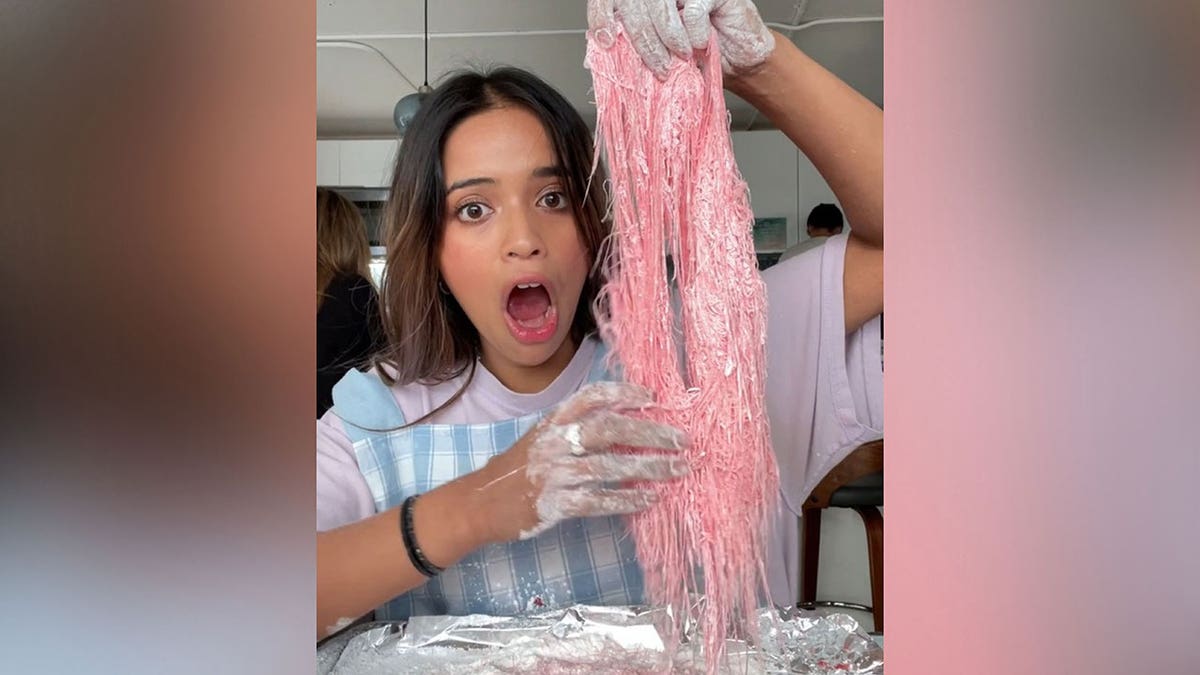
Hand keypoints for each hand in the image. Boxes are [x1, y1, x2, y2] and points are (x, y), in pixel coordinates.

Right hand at [475, 381, 689, 540]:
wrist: (481, 503)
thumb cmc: (521, 468)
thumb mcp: (543, 436)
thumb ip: (578, 426)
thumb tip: (630, 418)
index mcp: (553, 420)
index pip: (592, 397)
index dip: (624, 393)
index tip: (653, 396)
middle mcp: (554, 441)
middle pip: (610, 429)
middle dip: (651, 433)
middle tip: (683, 439)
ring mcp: (554, 473)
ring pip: (611, 466)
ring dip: (650, 468)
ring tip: (679, 469)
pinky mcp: (555, 504)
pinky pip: (599, 500)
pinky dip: (628, 499)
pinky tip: (651, 499)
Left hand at [587, 0, 773, 76]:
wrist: (736, 58)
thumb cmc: (695, 56)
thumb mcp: (655, 57)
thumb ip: (627, 51)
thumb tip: (595, 57)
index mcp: (640, 2)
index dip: (601, 14)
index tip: (606, 40)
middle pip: (634, 3)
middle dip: (643, 41)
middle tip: (658, 67)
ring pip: (660, 5)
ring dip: (668, 39)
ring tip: (680, 58)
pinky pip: (692, 10)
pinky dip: (694, 34)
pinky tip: (700, 44)